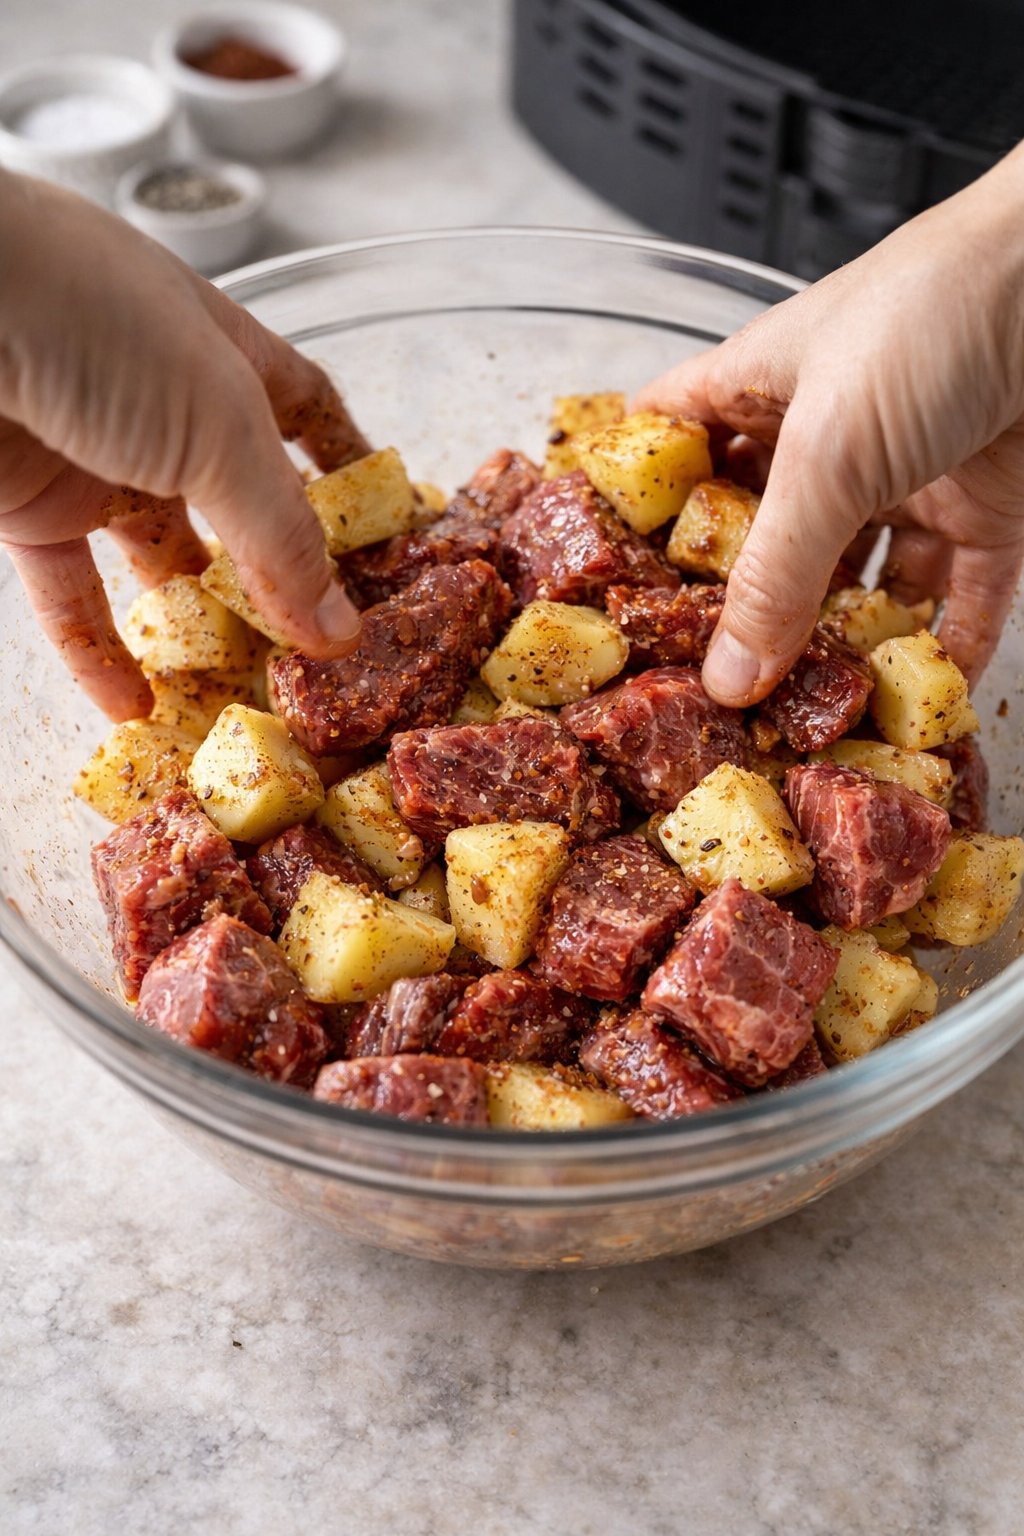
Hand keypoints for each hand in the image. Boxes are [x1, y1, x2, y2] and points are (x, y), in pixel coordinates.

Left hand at [0, 170, 368, 720]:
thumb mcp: (218, 427)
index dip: (346, 462)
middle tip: (317, 655)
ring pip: (160, 563)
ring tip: (237, 696)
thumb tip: (341, 631)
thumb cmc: (87, 319)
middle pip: (239, 507)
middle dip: (277, 579)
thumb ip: (281, 536)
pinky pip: (73, 594)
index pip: (303, 407)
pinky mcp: (27, 504)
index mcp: (225, 352)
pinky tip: (136, 707)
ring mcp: (94, 456)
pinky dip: (101, 653)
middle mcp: (165, 406)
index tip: (385, 527)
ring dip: (195, 630)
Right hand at [636, 146, 1023, 705]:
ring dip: (842, 646)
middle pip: (762, 542)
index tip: (607, 588)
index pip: (671, 446)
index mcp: (759, 392)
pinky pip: (957, 600)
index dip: (637, 508)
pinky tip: (920, 703)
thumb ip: (776, 572)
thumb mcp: (829, 452)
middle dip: (740, 614)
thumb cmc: (937, 315)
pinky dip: (944, 650)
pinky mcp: (984, 511)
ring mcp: (906, 479)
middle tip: (708, 693)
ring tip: (812, 719)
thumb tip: (730, 679)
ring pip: (859, 584)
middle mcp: (824, 441)